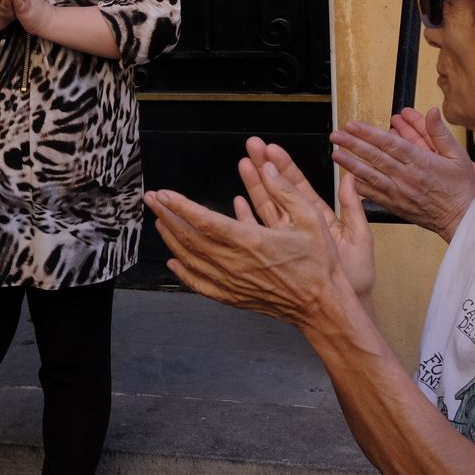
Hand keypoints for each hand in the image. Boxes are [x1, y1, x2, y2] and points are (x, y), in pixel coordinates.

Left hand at [145, 137, 367, 326]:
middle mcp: (236, 263)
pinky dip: (183, 272)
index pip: (204, 221)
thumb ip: (286, 192)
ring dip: (171, 239)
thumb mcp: (311, 219)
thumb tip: (268, 168)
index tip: (163, 194)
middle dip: (167, 216)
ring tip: (159, 221)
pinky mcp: (234, 297)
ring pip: (191, 259)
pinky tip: (174, 261)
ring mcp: (232, 282)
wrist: (323, 306)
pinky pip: (200, 284)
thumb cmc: (319, 264)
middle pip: (190, 238)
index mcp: (252, 242)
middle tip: (152, 200)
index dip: (180, 207)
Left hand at [330, 107, 474, 241]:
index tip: (352, 125)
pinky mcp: (396, 206)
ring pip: (370, 176)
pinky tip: (347, 179)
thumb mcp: (458, 156)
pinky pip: (374, 195)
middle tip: (336, 135)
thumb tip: (431, 112)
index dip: (368, 134)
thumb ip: (440, 133)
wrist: (462, 219)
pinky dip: (359, 187)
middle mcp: (406, 177)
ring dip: (350, 164)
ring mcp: (399, 193)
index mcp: (420, 163)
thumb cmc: (461, 188)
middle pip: (374, 158)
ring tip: (335, 154)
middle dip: (352, 145)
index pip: (389, 144)